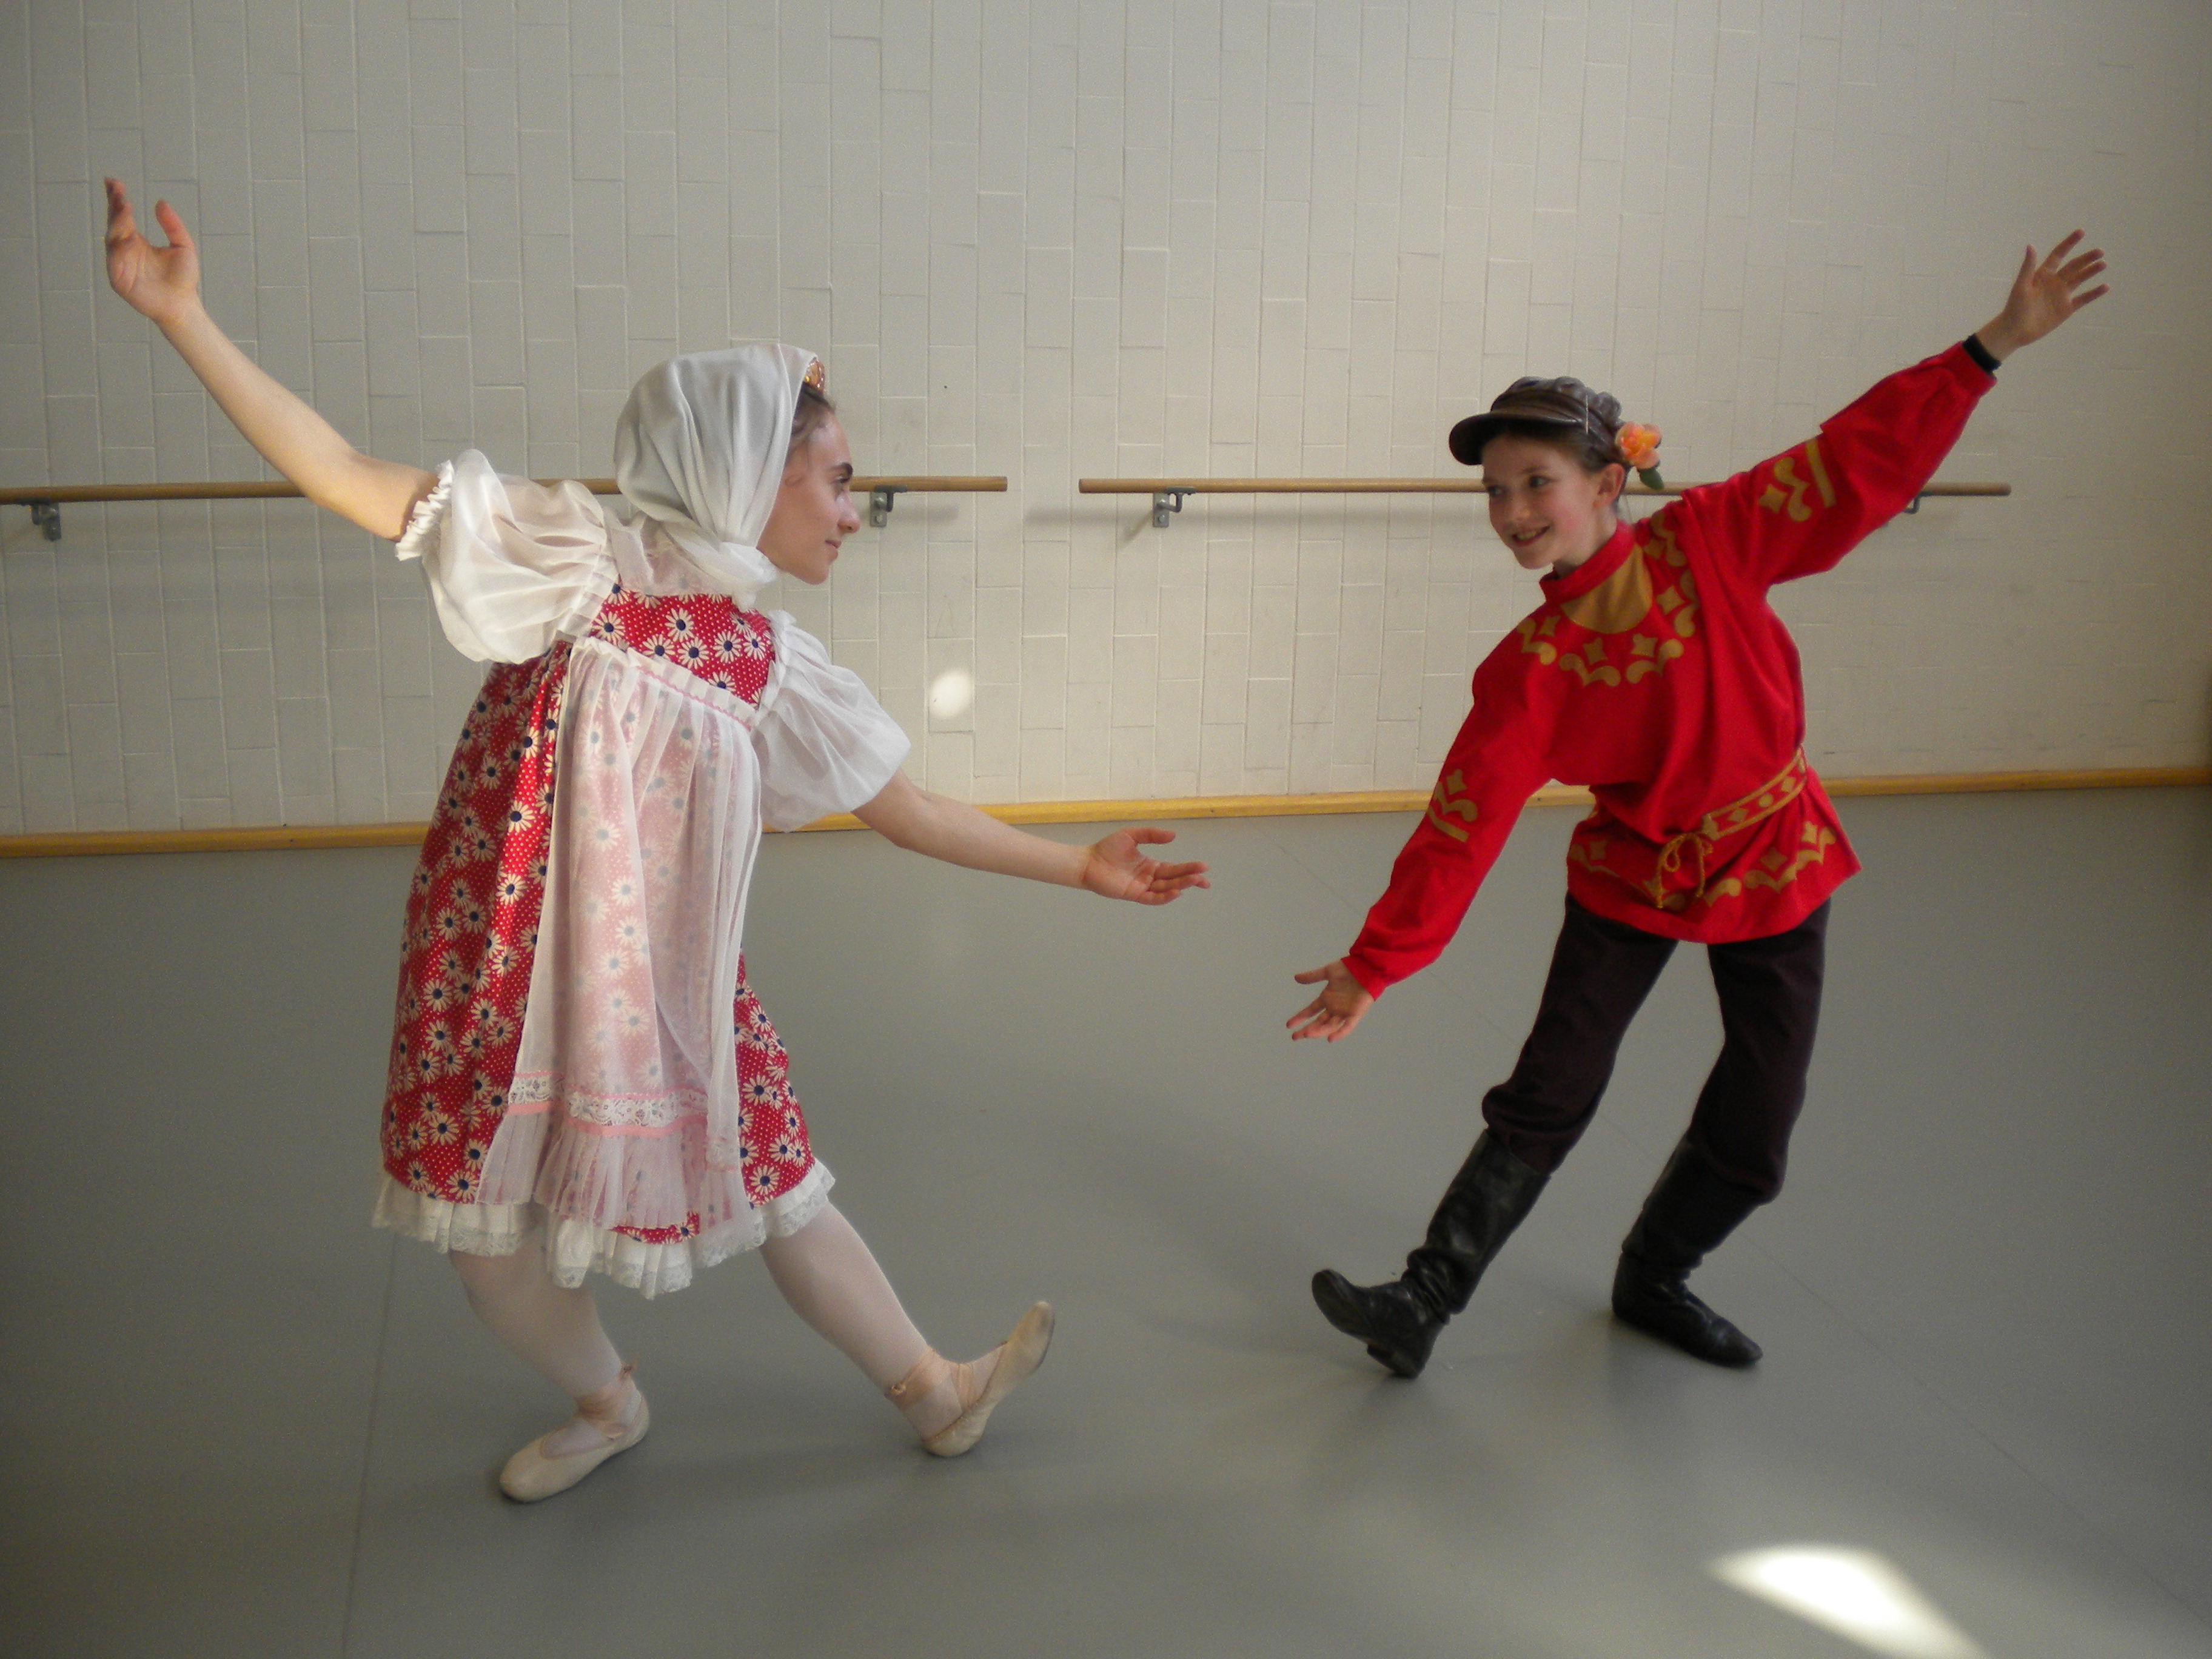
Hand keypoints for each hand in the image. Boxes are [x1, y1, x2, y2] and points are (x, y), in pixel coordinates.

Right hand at [104, 179, 202, 330]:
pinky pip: (115, 261)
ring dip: (117, 222)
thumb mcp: (183, 246)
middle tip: (117, 190)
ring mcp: (119, 263)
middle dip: (114, 206)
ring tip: (125, 207)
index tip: (114, 182)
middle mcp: (124, 249)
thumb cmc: (182, 277)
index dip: (115, 198)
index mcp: (135, 240)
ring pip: (112, 238)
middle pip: (114, 222)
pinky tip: (128, 238)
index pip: (121, 215)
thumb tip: (160, 202)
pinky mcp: (118, 278)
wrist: (183, 304)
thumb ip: (172, 225)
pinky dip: (119, 249)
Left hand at [1078, 827, 1210, 904]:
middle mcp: (1148, 877)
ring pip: (1166, 888)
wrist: (1088, 861)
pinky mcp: (1133, 894)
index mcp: (1150, 865)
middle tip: (1205, 879)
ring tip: (1196, 881)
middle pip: (1174, 879)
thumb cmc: (1107, 849)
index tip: (1204, 867)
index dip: (1189, 868)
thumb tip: (1173, 836)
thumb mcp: (1132, 835)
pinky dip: (1165, 897)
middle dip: (1190, 879)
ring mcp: (1142, 887)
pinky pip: (1152, 898)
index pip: (1174, 869)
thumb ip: (1152, 835)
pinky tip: (1176, 892)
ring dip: (1181, 886)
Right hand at [1286, 959, 1375, 1042]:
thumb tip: (1296, 978)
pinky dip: (1340, 1033)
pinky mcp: (1355, 1013)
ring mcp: (1344, 1012)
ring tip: (1307, 1034)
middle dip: (1306, 1030)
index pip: (1310, 1011)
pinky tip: (1330, 1038)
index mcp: (1326, 998)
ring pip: (1330, 1026)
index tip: (1288, 1025)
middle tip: (1295, 1037)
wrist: (1366, 967)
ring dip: (1319, 1031)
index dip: (1300, 1018)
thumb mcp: (1327, 972)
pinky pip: (1347, 1026)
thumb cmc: (1348, 969)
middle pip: (1318, 1023)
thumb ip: (1312, 976)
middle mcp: (1334, 1008)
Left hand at [1976, 231, 2108, 360]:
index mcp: (2043, 275)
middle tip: (2100, 251)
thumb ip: (2028, 266)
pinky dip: (2094, 293)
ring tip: (2103, 264)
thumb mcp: (2021, 286)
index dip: (2069, 243)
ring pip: (2080, 279)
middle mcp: (2054, 282)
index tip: (2081, 232)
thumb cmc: (2014, 308)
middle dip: (2086, 258)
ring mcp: (2061, 295)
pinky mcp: (2066, 309)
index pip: (2058, 255)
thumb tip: (2031, 245)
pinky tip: (2106, 286)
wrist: (2015, 331)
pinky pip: (2083, 299)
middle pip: (2074, 266)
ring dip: (2091, 271)